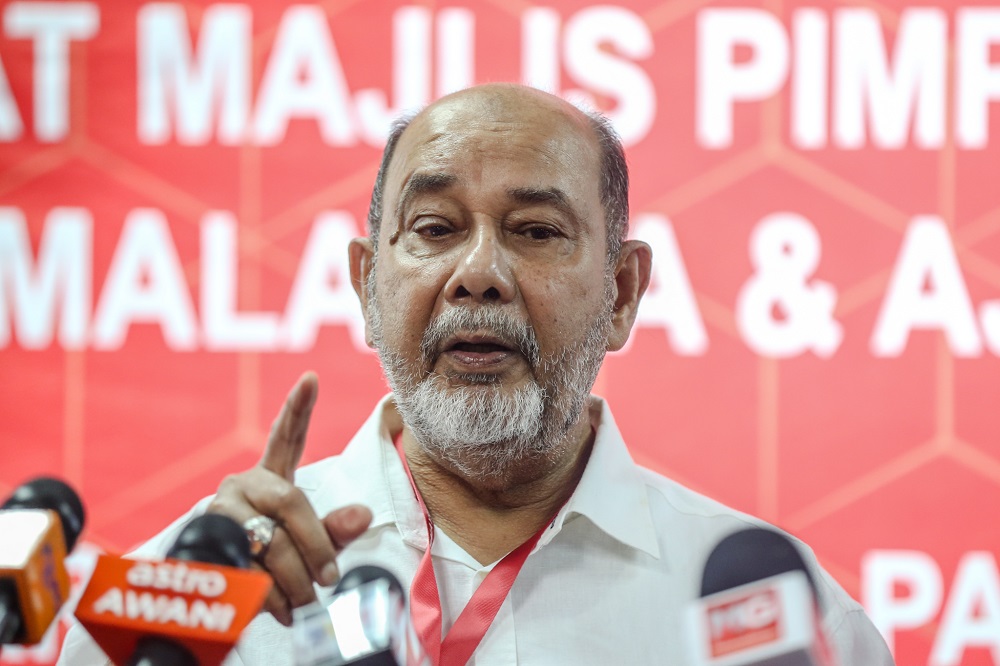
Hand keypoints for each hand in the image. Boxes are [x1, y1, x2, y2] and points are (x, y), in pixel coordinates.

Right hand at [206, 371, 372, 624]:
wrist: (216, 596)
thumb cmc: (271, 563)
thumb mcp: (307, 546)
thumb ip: (335, 531)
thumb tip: (363, 514)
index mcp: (269, 479)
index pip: (286, 437)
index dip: (298, 408)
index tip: (311, 378)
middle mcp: (240, 486)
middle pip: (291, 501)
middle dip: (316, 542)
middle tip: (330, 577)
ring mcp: (218, 512)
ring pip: (269, 540)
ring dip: (294, 578)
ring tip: (306, 601)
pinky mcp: (202, 542)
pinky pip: (246, 568)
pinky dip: (268, 595)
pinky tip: (278, 607)